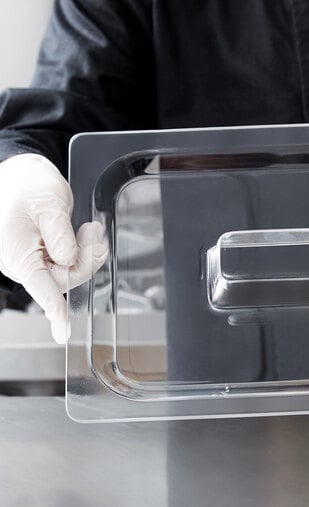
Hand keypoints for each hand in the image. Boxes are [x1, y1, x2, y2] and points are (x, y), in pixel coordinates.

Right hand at [0, 154, 107, 342]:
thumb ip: (60, 234)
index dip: (56, 311)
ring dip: (85, 253)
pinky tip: (82, 234)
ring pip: (69, 272)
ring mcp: (31, 261)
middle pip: (65, 278)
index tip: (64, 332)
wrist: (20, 173)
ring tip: (88, 229)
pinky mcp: (41, 257)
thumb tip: (69, 259)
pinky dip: (80, 251)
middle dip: (85, 258)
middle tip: (92, 232)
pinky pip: (66, 264)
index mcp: (17, 252)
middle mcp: (21, 262)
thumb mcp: (48, 204)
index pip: (41, 287)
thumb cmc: (26, 184)